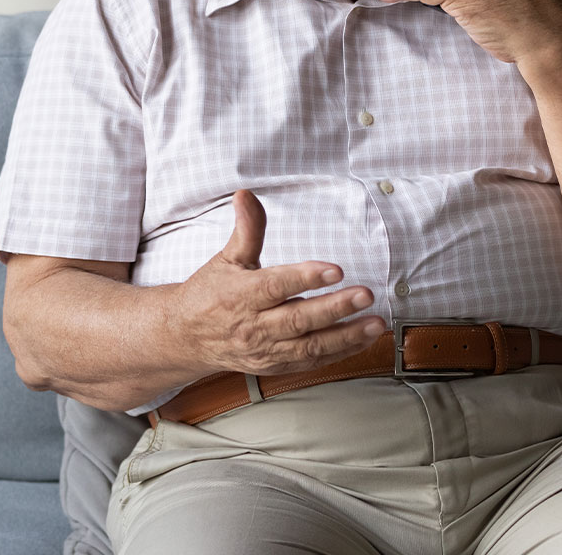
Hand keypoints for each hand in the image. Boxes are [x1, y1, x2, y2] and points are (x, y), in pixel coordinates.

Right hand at [171, 190, 385, 377]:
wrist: (186, 337)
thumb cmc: (210, 294)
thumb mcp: (226, 258)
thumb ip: (246, 229)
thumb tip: (246, 195)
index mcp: (241, 295)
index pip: (276, 286)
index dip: (306, 278)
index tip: (335, 269)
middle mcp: (254, 325)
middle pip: (299, 319)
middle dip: (335, 308)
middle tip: (364, 295)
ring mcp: (265, 350)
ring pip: (309, 346)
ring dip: (346, 336)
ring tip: (375, 323)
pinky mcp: (274, 365)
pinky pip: (310, 362)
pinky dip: (339, 353)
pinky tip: (362, 340)